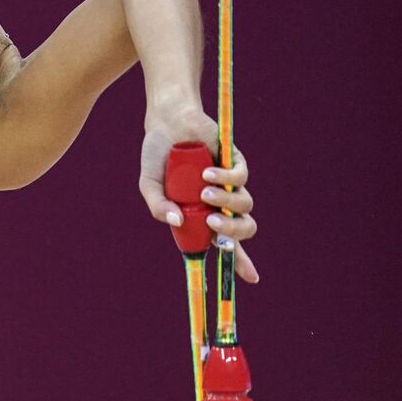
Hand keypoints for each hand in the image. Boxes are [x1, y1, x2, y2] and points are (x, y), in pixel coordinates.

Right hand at [138, 106, 258, 282]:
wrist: (166, 122)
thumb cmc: (158, 156)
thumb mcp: (150, 185)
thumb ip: (157, 206)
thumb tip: (176, 221)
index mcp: (202, 216)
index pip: (227, 244)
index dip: (241, 262)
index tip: (252, 278)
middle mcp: (220, 204)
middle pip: (242, 229)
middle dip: (233, 232)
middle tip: (213, 224)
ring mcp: (229, 184)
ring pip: (244, 205)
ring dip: (225, 204)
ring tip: (202, 191)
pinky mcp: (235, 162)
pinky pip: (239, 178)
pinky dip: (224, 178)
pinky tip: (207, 172)